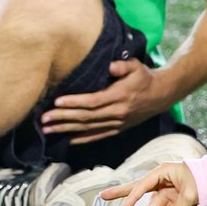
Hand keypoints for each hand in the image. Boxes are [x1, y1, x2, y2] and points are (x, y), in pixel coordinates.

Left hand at [41, 57, 165, 141]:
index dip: (74, 102)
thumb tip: (109, 66)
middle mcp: (117, 113)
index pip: (92, 101)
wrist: (162, 95)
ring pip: (89, 128)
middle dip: (63, 118)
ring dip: (67, 129)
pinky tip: (67, 140)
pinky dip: (82, 139)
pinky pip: (98, 135)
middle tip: (43, 119)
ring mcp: (117, 123)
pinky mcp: (118, 129)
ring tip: (48, 130)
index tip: (56, 102)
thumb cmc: (144, 77)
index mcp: (119, 96)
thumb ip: (122, 65)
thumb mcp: (136, 66)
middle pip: (86, 117)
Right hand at [106, 160, 198, 205]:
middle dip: (120, 194)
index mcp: (162, 173)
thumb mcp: (189, 195)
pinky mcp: (174, 202)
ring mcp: (167, 192)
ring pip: (148, 205)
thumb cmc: (204, 181)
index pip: (142, 185)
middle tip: (102, 196)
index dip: (132, 197)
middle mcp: (161, 182)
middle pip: (137, 189)